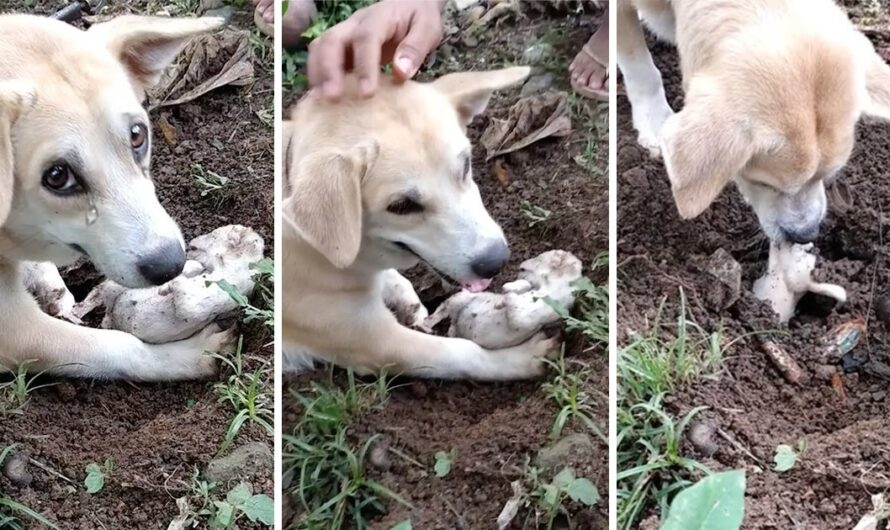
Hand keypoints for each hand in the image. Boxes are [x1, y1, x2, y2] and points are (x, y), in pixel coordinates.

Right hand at [307, 0, 444, 99]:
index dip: (364, 66)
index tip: (367, 93)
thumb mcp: (427, 28)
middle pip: (332, 40)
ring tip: (320, 101)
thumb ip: (415, 48)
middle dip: (328, 69)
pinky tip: (321, 99)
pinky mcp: (341, 47)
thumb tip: (400, 72)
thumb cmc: (419, 19)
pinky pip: (321, 57)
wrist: (410, 5)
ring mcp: (344, 34)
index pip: (366, 38)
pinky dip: (318, 77)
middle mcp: (355, 23)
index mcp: (379, 17)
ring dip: (318, 74)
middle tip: (332, 97)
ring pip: (320, 47)